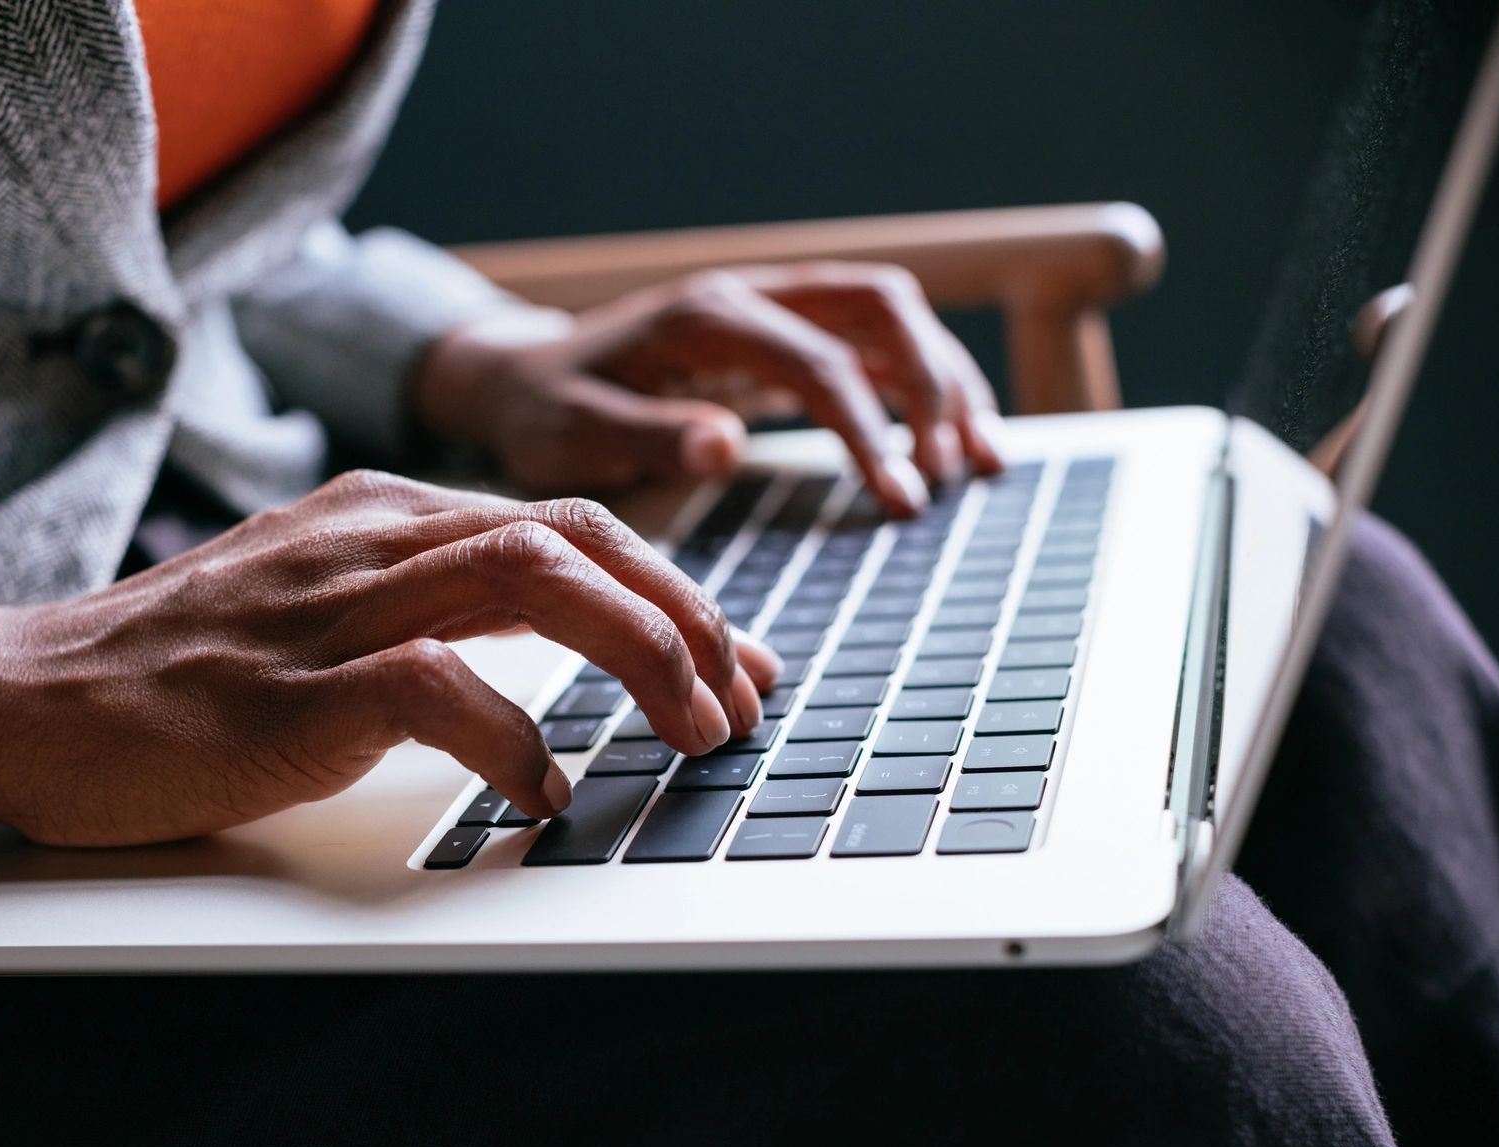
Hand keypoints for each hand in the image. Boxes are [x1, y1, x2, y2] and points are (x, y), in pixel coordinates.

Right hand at [0, 471, 780, 845]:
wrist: (13, 695)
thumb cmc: (169, 676)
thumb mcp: (315, 615)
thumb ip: (422, 616)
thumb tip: (546, 673)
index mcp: (381, 518)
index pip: (565, 523)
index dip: (671, 587)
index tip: (734, 660)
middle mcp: (368, 540)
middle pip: (575, 533)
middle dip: (686, 612)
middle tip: (742, 697)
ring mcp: (329, 606)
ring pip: (531, 580)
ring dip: (639, 651)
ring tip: (692, 729)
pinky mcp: (290, 687)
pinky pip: (437, 688)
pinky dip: (513, 737)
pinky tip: (540, 793)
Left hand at [416, 263, 1005, 516]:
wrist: (520, 380)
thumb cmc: (543, 414)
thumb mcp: (572, 436)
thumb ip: (646, 437)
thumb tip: (726, 445)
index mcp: (703, 316)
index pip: (816, 359)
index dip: (870, 428)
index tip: (902, 498)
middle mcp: (749, 296)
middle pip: (877, 306)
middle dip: (931, 386)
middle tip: (950, 477)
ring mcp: (771, 310)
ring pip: (889, 317)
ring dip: (943, 381)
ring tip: (979, 465)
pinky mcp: (782, 339)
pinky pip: (873, 344)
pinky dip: (922, 387)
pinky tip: (952, 445)